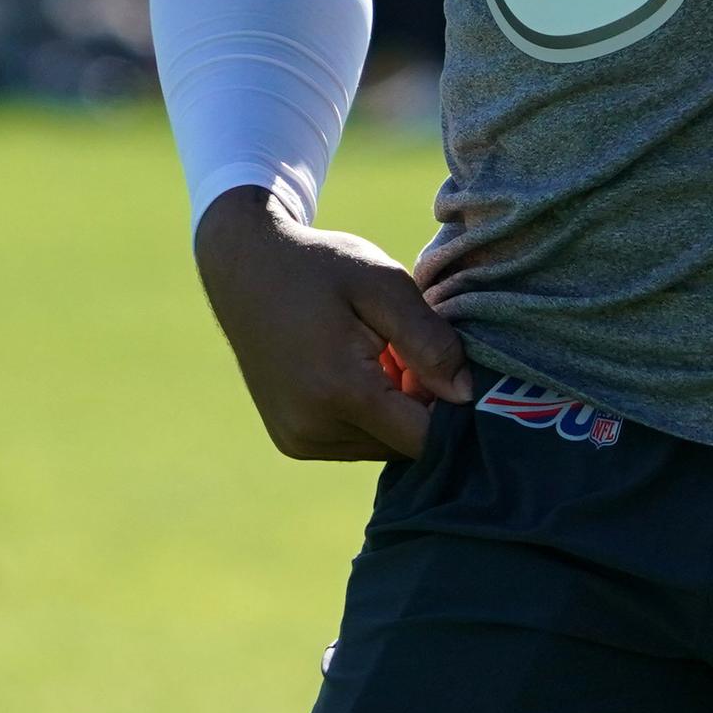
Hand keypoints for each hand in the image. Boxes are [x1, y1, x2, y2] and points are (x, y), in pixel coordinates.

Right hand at [193, 187, 473, 461]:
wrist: (246, 267)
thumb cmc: (322, 266)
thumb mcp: (384, 284)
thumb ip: (429, 341)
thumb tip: (466, 396)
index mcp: (340, 391)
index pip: (424, 438)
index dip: (451, 408)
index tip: (450, 366)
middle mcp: (314, 428)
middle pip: (403, 444)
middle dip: (420, 405)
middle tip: (405, 349)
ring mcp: (297, 439)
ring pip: (381, 446)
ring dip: (394, 411)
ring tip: (379, 355)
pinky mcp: (291, 441)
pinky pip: (353, 443)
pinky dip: (367, 415)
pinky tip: (357, 370)